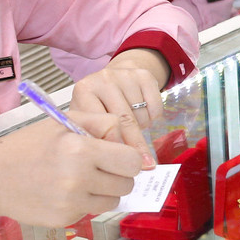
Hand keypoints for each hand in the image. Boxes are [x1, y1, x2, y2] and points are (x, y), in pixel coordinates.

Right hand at [0, 116, 143, 226]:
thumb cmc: (29, 145)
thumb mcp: (65, 120)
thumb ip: (104, 124)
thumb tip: (138, 150)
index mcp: (80, 149)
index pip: (132, 161)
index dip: (129, 158)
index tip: (119, 156)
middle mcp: (78, 178)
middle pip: (126, 184)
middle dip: (118, 175)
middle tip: (99, 167)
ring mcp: (71, 203)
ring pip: (113, 201)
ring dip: (104, 191)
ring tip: (81, 179)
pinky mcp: (65, 220)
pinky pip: (92, 212)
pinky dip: (85, 203)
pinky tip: (65, 192)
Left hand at [69, 49, 167, 165]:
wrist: (116, 77)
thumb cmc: (99, 103)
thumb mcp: (89, 118)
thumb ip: (94, 136)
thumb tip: (109, 163)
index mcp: (84, 91)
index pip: (102, 124)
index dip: (113, 145)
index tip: (121, 162)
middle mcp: (103, 79)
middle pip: (125, 121)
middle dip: (135, 146)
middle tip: (143, 164)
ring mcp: (124, 75)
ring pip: (141, 115)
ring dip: (142, 128)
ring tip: (132, 126)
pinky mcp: (143, 75)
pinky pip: (155, 107)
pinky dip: (152, 117)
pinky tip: (142, 114)